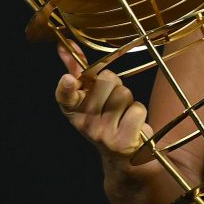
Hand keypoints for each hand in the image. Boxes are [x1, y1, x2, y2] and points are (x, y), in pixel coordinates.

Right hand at [55, 42, 152, 157]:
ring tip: (123, 115)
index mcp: (74, 111)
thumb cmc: (106, 119)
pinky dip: (139, 113)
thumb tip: (66, 45)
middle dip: (115, 85)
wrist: (123, 158)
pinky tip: (132, 125)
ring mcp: (102, 134)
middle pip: (107, 81)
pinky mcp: (122, 142)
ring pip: (124, 93)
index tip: (69, 79)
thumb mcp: (90, 99)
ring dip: (128, 100)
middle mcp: (85, 123)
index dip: (67, 87)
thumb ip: (78, 72)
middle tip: (113, 102)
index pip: (65, 97)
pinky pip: (137, 109)